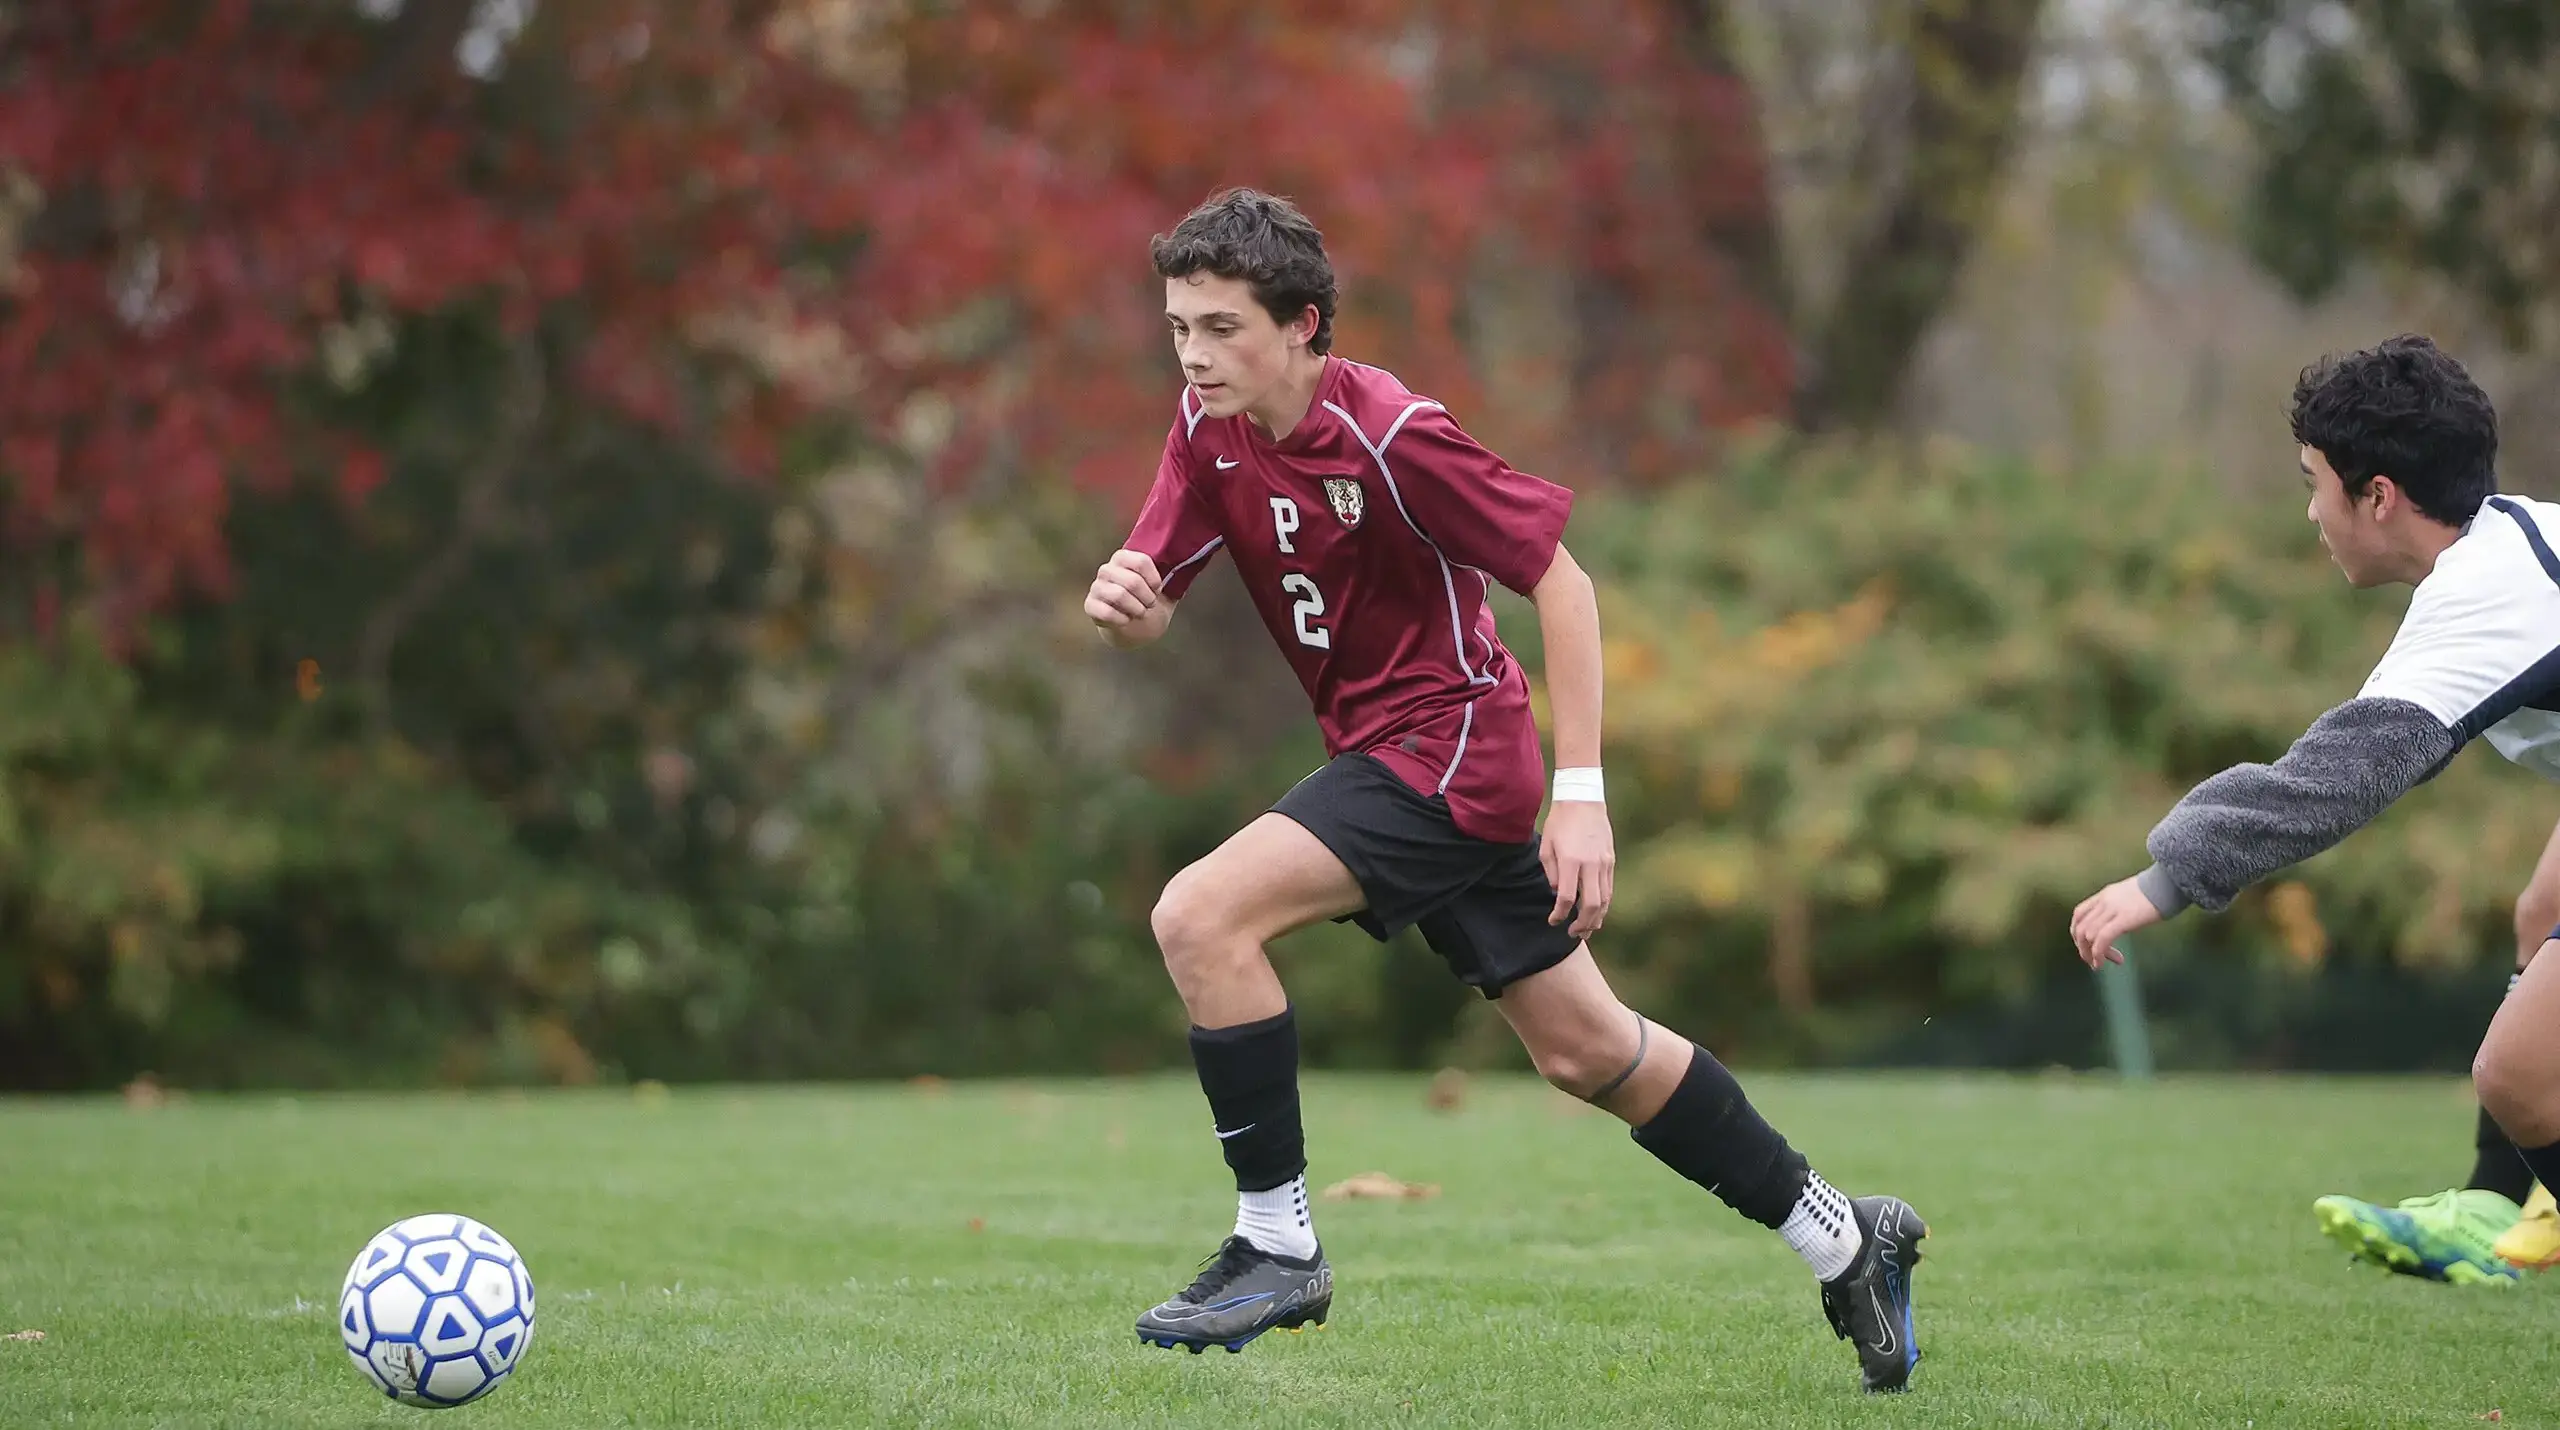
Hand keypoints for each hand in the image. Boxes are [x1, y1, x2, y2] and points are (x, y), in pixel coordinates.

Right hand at [1084, 550, 1162, 628]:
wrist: (1133, 624)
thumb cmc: (1147, 599)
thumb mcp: (1159, 585)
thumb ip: (1169, 572)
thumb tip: (1186, 563)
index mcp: (1122, 558)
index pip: (1141, 561)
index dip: (1154, 579)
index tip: (1158, 589)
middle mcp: (1106, 569)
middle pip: (1132, 581)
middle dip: (1147, 597)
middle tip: (1150, 604)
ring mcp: (1096, 587)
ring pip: (1119, 595)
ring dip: (1136, 608)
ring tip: (1140, 612)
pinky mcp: (1090, 605)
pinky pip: (1106, 612)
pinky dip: (1122, 619)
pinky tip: (1126, 620)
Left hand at [1541, 800, 1614, 939]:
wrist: (1583, 799)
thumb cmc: (1560, 821)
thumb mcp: (1546, 845)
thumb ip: (1551, 872)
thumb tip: (1557, 893)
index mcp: (1571, 861)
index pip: (1566, 897)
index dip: (1559, 914)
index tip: (1553, 921)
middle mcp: (1590, 864)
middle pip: (1591, 905)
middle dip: (1582, 924)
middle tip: (1573, 933)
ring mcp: (1604, 863)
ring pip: (1604, 899)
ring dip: (1596, 918)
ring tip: (1587, 930)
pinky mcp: (1611, 860)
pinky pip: (1609, 888)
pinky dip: (1603, 904)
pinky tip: (1596, 912)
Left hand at [2070, 876, 2161, 967]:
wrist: (2168, 883)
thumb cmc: (2157, 891)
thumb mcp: (2129, 895)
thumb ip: (2119, 907)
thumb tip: (2118, 924)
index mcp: (2104, 895)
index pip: (2078, 914)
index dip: (2077, 933)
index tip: (2086, 946)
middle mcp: (2104, 902)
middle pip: (2080, 928)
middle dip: (2083, 948)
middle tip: (2092, 960)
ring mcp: (2112, 910)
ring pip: (2088, 936)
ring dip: (2091, 954)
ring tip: (2100, 964)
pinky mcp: (2123, 919)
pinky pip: (2102, 939)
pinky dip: (2098, 953)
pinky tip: (2103, 963)